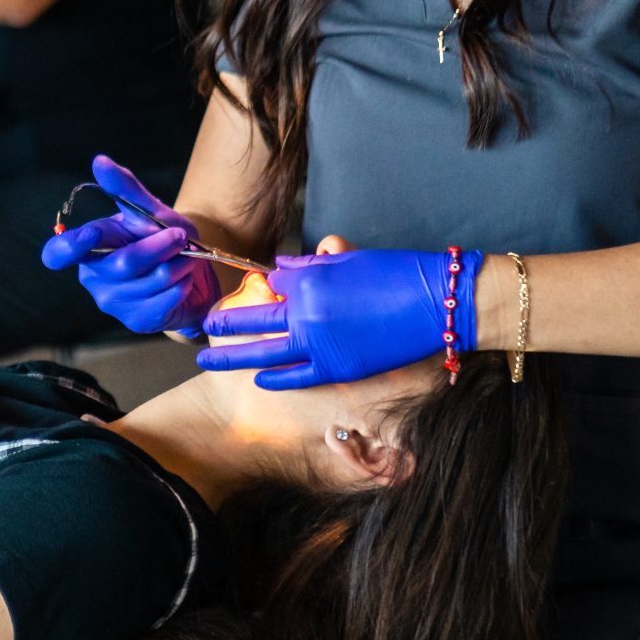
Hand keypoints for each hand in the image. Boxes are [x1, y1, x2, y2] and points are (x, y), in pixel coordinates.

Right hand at [39, 156, 221, 333]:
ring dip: (176, 265)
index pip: (57, 254)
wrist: (194, 273)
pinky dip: (180, 286)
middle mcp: (93, 277)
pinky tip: (183, 280)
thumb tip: (99, 160)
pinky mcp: (136, 322)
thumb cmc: (164, 238)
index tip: (93, 233)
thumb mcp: (149, 210)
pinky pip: (161, 302)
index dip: (70, 247)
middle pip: (122, 264)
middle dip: (158, 246)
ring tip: (185, 257)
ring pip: (148, 282)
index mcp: (87, 247)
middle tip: (179, 235)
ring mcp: (112, 302)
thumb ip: (124, 188)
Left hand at [196, 238, 476, 390]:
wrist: (435, 302)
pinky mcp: (338, 370)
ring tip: (206, 360)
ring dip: (231, 357)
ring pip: (264, 354)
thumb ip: (309, 268)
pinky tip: (258, 379)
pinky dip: (275, 379)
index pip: (271, 287)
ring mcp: (320, 346)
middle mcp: (306, 315)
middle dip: (224, 326)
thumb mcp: (348, 259)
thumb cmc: (395, 272)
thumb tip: (279, 273)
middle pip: (254, 322)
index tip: (254, 295)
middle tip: (204, 330)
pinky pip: (296, 378)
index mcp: (307, 282)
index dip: (264, 290)